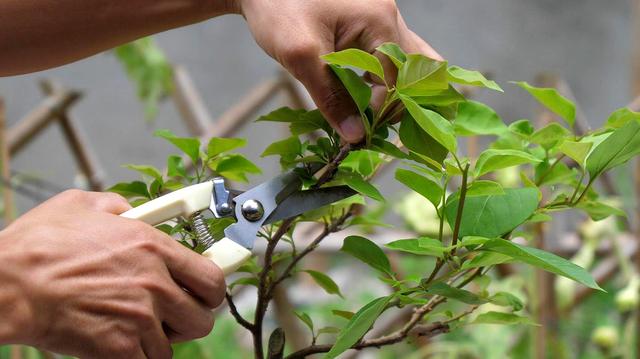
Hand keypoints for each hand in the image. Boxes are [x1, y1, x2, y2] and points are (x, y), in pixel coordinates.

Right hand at [0, 190, 224, 357]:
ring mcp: (140, 318)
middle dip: (190, 317)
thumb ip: (118, 206)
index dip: (213, 289)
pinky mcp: (120, 348)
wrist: (7, 284)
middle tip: (173, 313)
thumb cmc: (39, 246)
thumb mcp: (82, 204)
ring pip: (174, 344)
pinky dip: (138, 357)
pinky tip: (121, 342)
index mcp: (153, 247)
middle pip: (203, 317)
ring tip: (138, 326)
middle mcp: (155, 283)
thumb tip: (131, 210)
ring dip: (160, 339)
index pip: (212, 277)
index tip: (206, 291)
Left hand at [237, 0, 441, 142]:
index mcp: (380, 21)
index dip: (379, 110)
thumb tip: (356, 136)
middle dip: (399, 102)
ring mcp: (383, 19)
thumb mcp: (301, 56)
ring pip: (408, 63)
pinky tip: (364, 97)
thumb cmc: (277, 9)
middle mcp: (390, 17)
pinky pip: (390, 57)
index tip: (356, 130)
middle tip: (374, 125)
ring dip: (394, 92)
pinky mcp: (371, 26)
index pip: (396, 79)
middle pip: (417, 69)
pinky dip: (383, 81)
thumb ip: (330, 97)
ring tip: (370, 116)